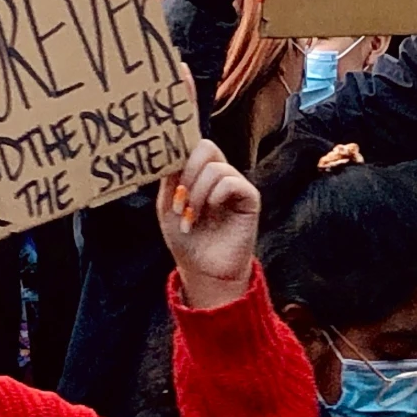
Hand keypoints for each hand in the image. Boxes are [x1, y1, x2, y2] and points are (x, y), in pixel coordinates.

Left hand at [161, 139, 260, 309]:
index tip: (167, 172)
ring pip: (215, 167)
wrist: (203, 271)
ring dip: (197, 192)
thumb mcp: (167, 206)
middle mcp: (219, 175)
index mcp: (199, 173)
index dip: (179, 153)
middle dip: (187, 172)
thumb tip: (169, 154)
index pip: (193, 145)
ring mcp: (235, 185)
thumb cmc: (186, 240)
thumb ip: (169, 179)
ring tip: (191, 215)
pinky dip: (215, 195)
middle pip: (206, 146)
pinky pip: (232, 182)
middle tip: (180, 198)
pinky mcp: (250, 198)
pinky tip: (210, 210)